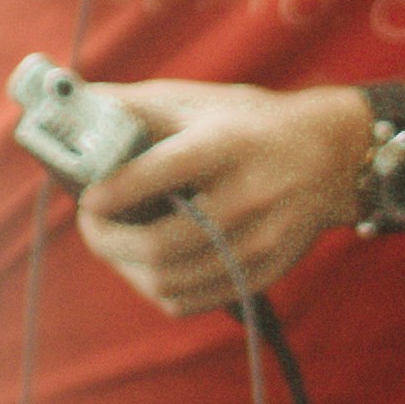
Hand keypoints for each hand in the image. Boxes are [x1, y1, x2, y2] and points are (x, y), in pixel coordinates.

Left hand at [66, 82, 371, 312]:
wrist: (331, 158)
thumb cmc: (248, 124)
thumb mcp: (197, 101)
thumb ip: (134, 105)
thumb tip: (73, 103)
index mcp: (227, 146)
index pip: (162, 173)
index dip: (114, 190)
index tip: (87, 197)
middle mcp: (248, 198)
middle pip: (159, 246)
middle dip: (106, 241)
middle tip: (91, 223)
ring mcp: (259, 243)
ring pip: (168, 282)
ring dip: (125, 267)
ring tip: (115, 243)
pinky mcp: (263, 274)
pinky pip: (190, 301)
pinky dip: (155, 288)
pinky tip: (147, 264)